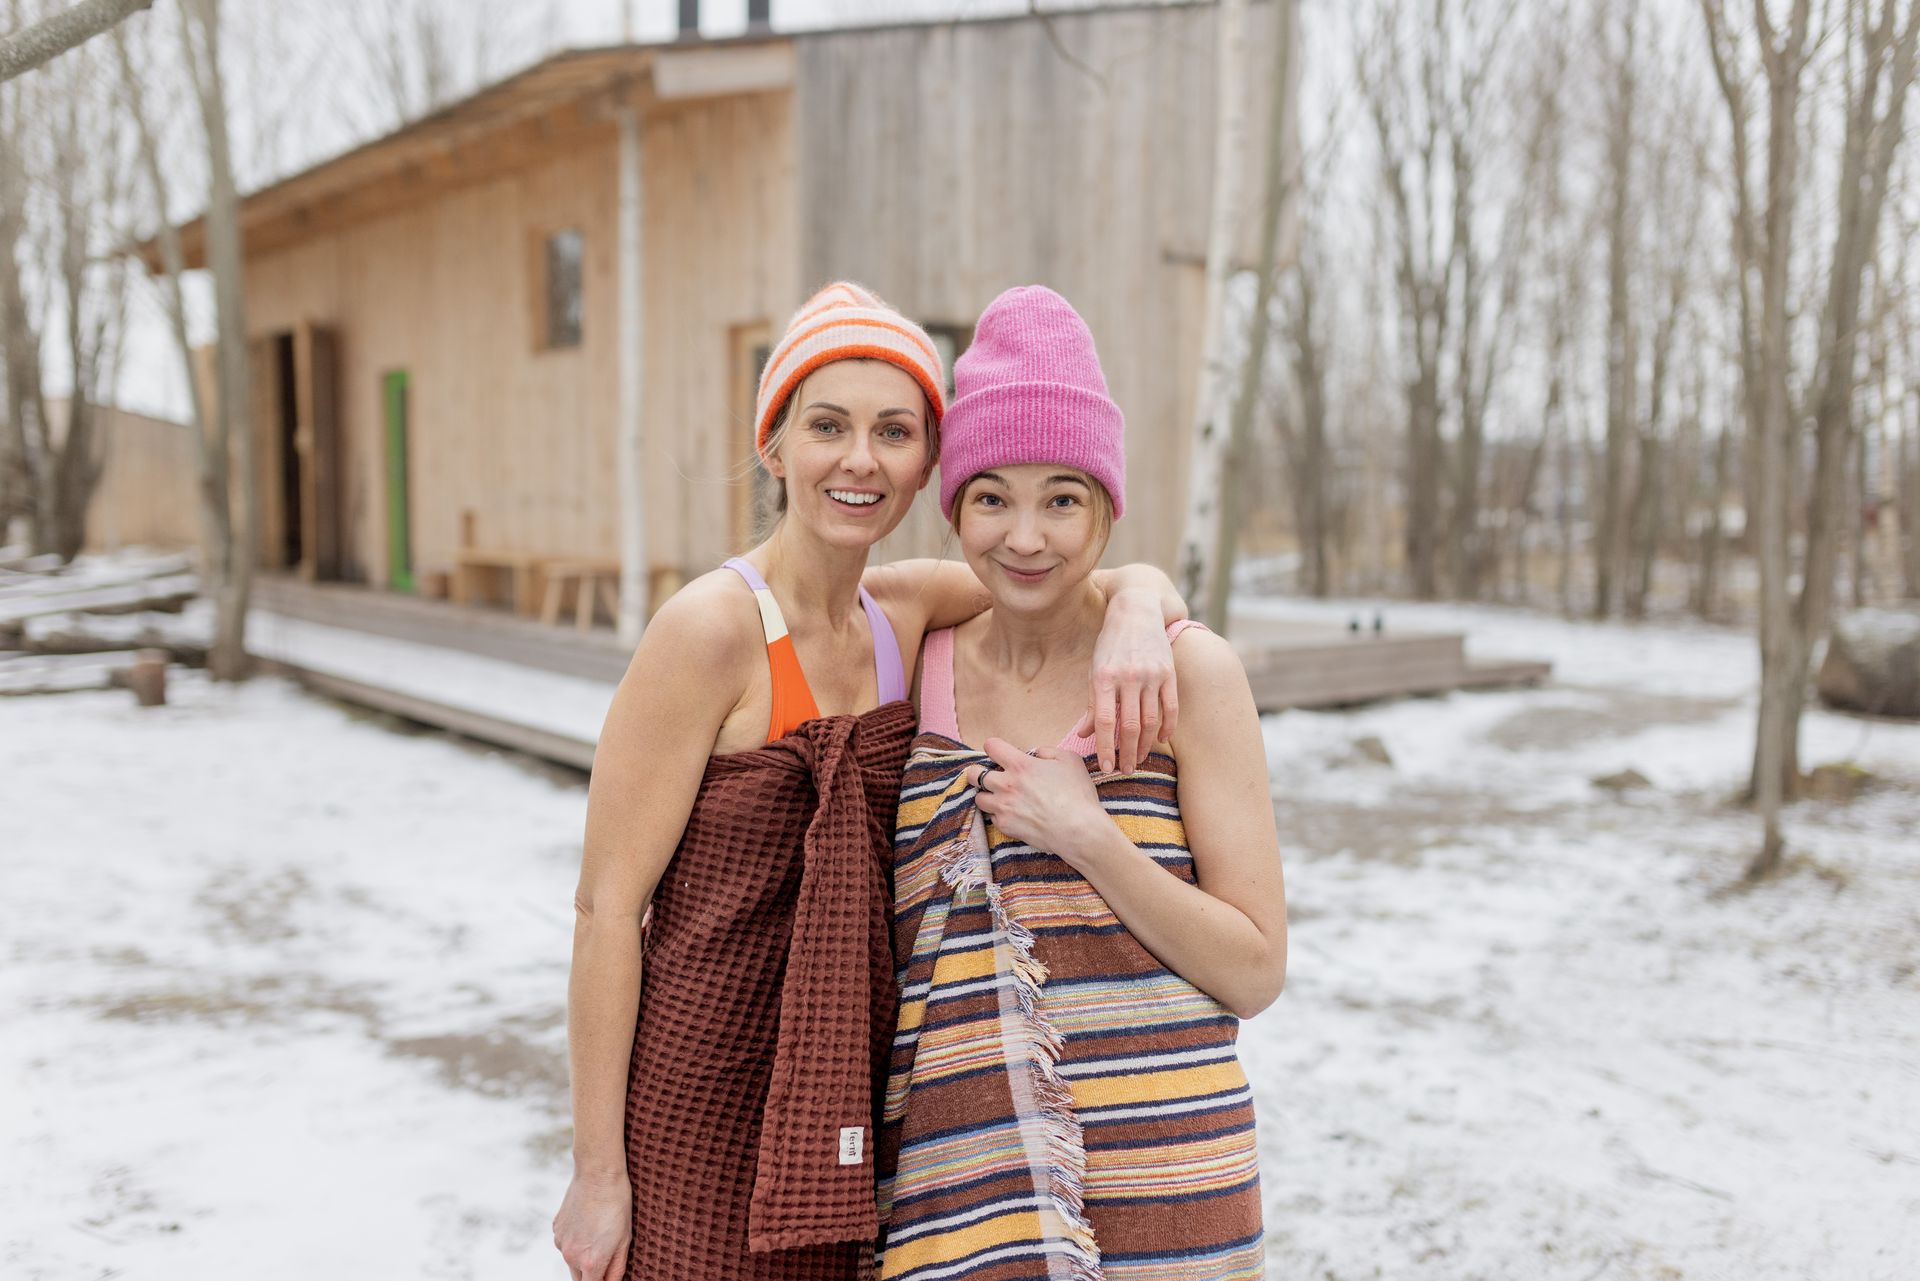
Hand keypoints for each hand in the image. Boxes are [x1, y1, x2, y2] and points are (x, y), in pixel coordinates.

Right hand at [553, 1170, 631, 1280]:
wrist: (597, 1174)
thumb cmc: (617, 1205)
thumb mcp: (625, 1240)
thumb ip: (617, 1268)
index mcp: (591, 1262)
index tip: (607, 1274)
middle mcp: (571, 1256)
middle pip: (578, 1279)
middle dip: (591, 1274)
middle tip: (606, 1254)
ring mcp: (560, 1242)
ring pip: (571, 1260)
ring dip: (582, 1256)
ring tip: (598, 1232)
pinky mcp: (556, 1228)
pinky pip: (565, 1243)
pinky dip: (575, 1240)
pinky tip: (587, 1222)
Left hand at [969, 737, 1112, 864]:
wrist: (1078, 830)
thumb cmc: (1077, 794)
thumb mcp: (1070, 760)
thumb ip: (1048, 751)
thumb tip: (1035, 754)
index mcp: (1020, 765)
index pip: (991, 746)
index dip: (994, 747)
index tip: (1000, 753)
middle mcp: (1006, 784)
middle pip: (974, 774)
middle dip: (980, 772)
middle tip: (992, 776)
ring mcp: (1003, 807)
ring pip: (978, 798)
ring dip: (987, 795)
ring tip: (1001, 797)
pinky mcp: (1005, 826)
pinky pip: (992, 817)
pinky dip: (999, 814)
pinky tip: (1013, 813)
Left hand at [1075, 588, 1178, 772]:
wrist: (1136, 612)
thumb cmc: (1110, 645)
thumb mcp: (1094, 670)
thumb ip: (1092, 704)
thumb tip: (1085, 734)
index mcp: (1103, 677)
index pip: (1105, 722)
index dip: (1105, 748)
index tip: (1106, 767)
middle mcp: (1128, 677)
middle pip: (1130, 726)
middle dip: (1128, 753)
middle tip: (1126, 771)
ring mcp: (1151, 675)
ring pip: (1151, 720)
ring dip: (1146, 745)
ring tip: (1140, 759)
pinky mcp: (1169, 673)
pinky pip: (1171, 707)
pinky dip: (1168, 727)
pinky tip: (1162, 740)